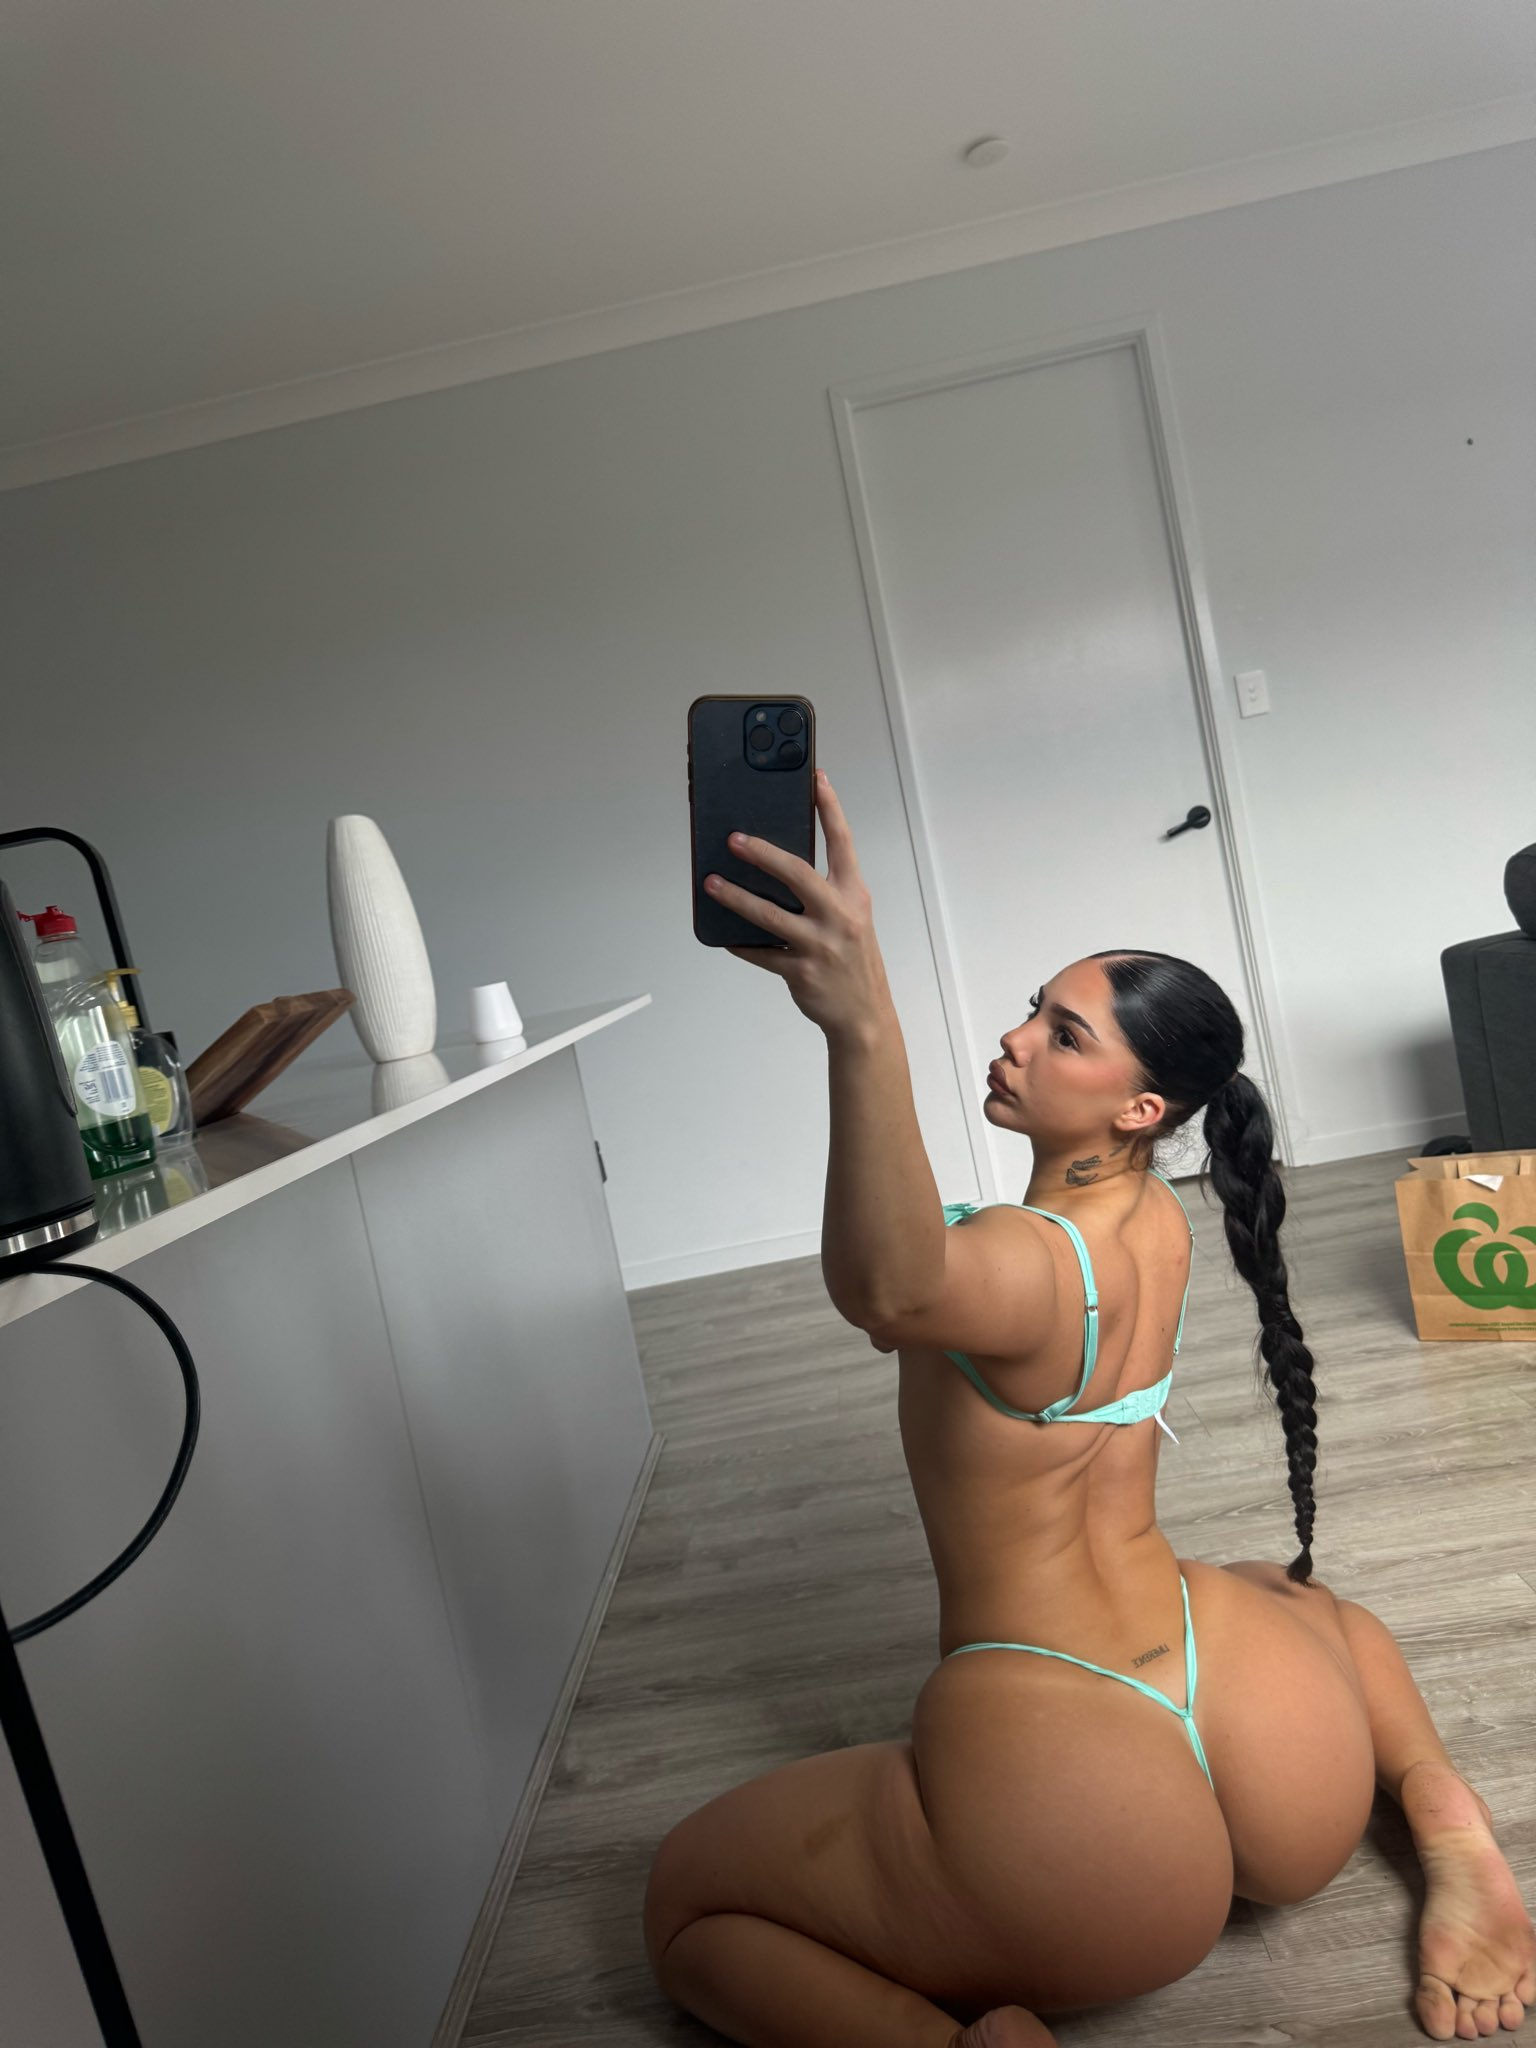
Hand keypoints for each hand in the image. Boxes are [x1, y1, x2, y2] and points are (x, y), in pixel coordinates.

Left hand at [704, 771, 891, 1038]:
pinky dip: (741, 944)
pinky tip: (724, 935)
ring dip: (735, 897)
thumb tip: (777, 866)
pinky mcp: (801, 971)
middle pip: (798, 874)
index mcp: (854, 895)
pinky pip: (761, 953)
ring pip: (769, 915)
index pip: (843, 843)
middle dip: (763, 853)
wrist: (864, 1015)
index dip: (830, 809)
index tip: (816, 781)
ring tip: (711, 883)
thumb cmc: (853, 960)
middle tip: (734, 839)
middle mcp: (840, 916)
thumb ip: (825, 892)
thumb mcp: (851, 918)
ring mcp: (820, 945)